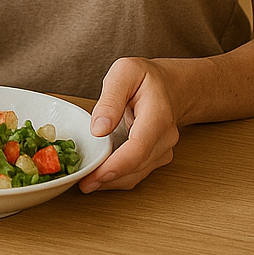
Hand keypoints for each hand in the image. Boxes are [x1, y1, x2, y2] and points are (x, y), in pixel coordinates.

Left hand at [79, 57, 180, 191]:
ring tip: (86, 181)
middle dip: (109, 177)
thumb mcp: (124, 72)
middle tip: (82, 182)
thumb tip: (98, 129)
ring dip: (112, 181)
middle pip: (137, 166)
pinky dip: (118, 176)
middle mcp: (164, 137)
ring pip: (137, 174)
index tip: (97, 174)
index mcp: (157, 114)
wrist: (171, 86)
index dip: (118, 164)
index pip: (140, 147)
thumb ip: (110, 98)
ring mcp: (162, 150)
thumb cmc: (146, 77)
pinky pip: (137, 171)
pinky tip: (99, 175)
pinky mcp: (155, 157)